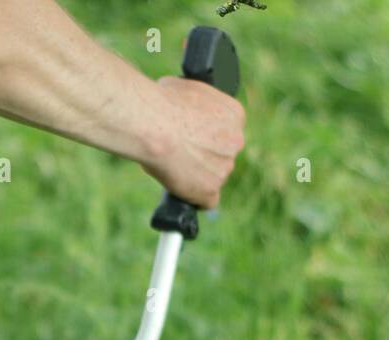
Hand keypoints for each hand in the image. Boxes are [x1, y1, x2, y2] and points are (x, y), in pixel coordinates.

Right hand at [139, 76, 245, 208]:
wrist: (152, 124)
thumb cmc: (162, 102)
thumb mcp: (187, 89)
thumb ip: (197, 105)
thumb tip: (186, 108)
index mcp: (235, 114)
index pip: (228, 131)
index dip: (208, 136)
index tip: (193, 138)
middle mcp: (236, 142)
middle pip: (223, 155)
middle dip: (205, 156)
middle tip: (181, 153)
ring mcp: (225, 168)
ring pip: (213, 177)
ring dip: (198, 176)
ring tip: (172, 167)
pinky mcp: (210, 191)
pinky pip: (206, 201)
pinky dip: (194, 198)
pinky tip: (181, 191)